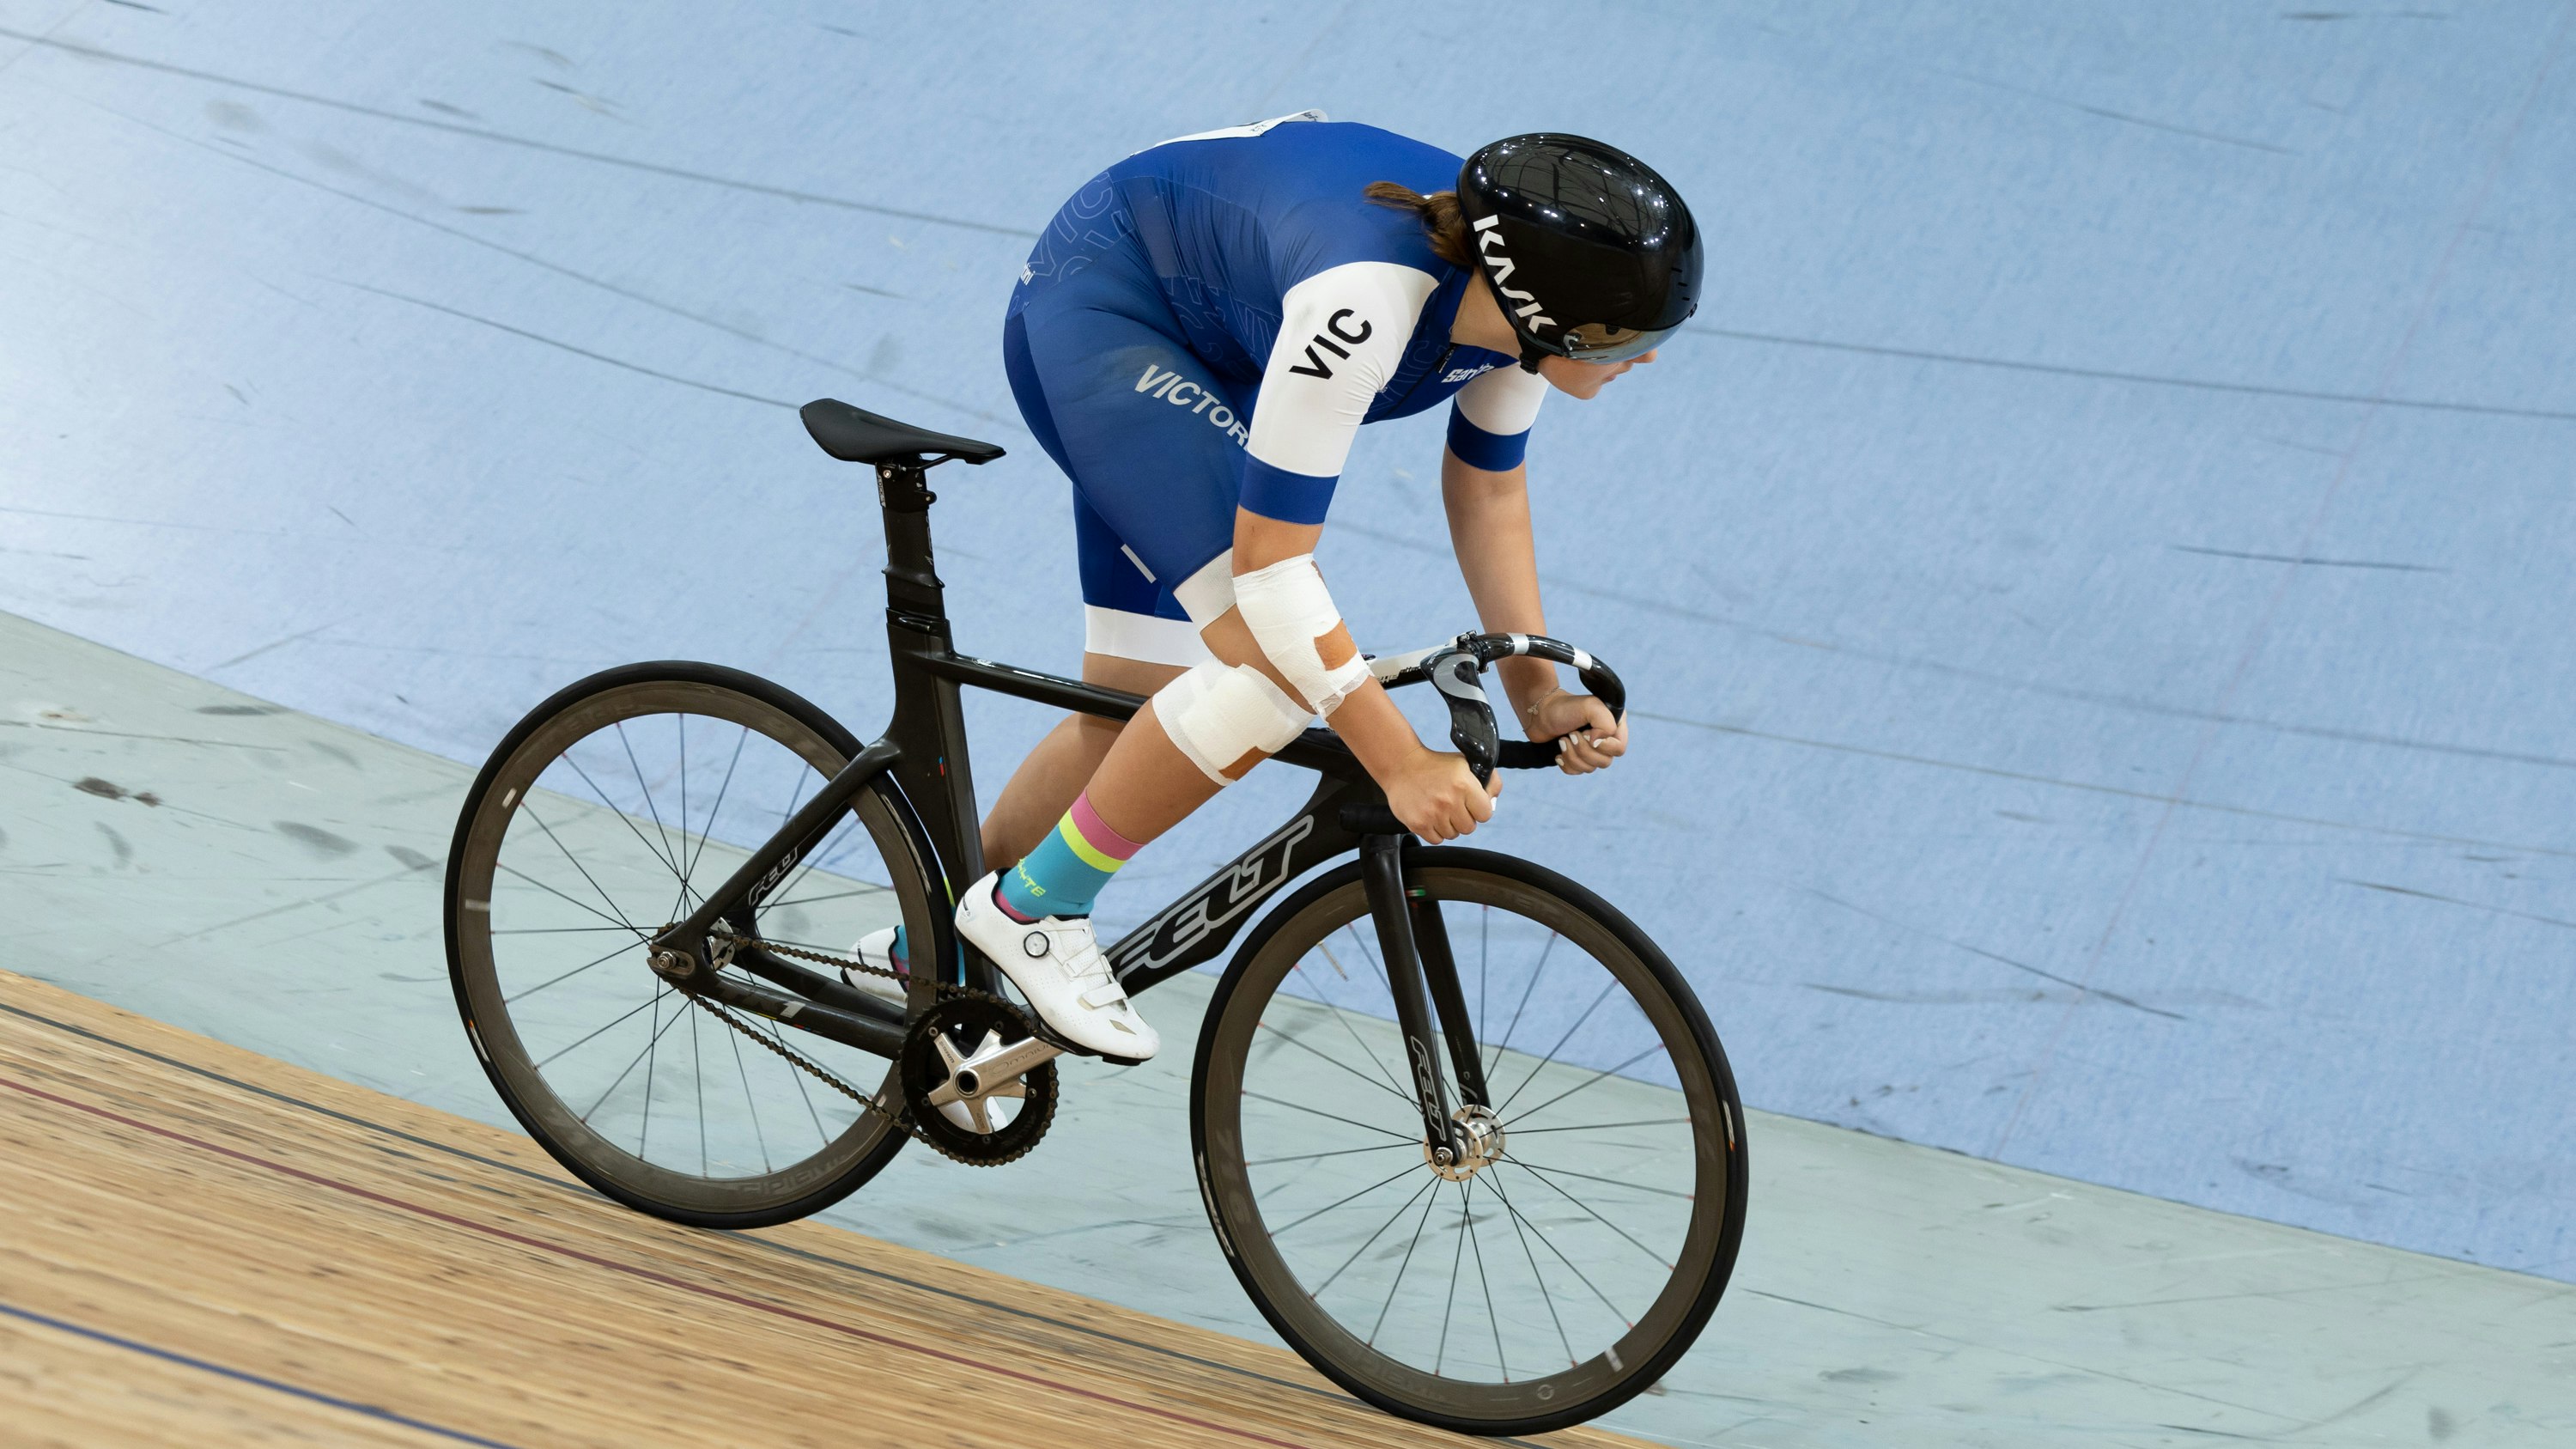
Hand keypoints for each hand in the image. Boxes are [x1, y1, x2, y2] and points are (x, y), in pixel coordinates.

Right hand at [1383, 747, 1500, 842]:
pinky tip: (1431, 817)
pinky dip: (1435, 832)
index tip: (1471, 804)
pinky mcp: (1418, 824)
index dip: (1479, 810)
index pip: (1486, 814)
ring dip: (1449, 825)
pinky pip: (1436, 840)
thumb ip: (1488, 781)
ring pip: (1452, 835)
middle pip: (1469, 827)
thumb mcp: (1465, 763)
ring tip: (1440, 809)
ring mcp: (1432, 814)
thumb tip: (1493, 802)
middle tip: (1454, 807)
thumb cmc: (1436, 764)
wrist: (1401, 765)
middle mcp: (1449, 801)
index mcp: (1464, 785)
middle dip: (1464, 819)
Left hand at [1525, 688, 1627, 774]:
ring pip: (1590, 768)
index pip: (1619, 748)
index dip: (1603, 746)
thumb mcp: (1590, 707)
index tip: (1585, 732)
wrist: (1540, 713)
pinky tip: (1559, 754)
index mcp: (1614, 725)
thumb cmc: (1565, 707)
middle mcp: (1605, 739)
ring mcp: (1591, 750)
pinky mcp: (1577, 757)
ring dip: (1572, 755)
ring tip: (1562, 740)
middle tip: (1570, 734)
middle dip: (1583, 750)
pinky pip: (1578, 772)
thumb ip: (1605, 724)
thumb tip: (1598, 744)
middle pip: (1605, 762)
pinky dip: (1567, 764)